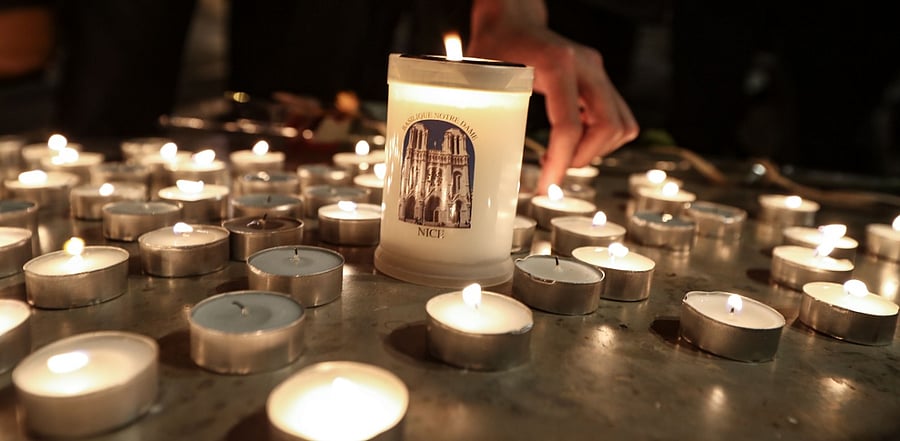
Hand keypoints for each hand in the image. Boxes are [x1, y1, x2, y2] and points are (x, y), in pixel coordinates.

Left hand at [468, 0, 638, 192]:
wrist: (513, 20)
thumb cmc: (497, 44)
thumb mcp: (487, 76)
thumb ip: (490, 110)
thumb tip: (490, 159)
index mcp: (557, 64)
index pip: (569, 125)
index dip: (560, 162)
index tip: (546, 186)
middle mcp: (585, 67)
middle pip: (608, 127)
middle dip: (583, 158)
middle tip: (555, 171)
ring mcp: (597, 72)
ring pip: (620, 125)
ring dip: (596, 150)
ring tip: (563, 155)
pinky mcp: (600, 80)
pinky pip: (617, 118)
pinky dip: (601, 138)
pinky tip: (572, 141)